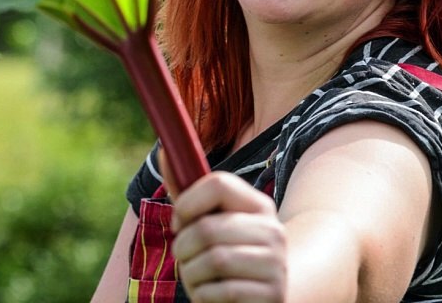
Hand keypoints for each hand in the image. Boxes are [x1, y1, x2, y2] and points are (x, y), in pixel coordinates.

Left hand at [160, 150, 286, 301]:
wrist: (261, 297)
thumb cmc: (226, 254)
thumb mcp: (209, 223)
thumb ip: (187, 193)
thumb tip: (164, 153)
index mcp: (259, 205)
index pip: (219, 184)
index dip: (188, 202)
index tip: (177, 221)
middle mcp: (274, 230)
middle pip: (208, 227)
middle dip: (183, 246)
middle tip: (184, 256)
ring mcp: (277, 264)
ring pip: (214, 260)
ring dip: (191, 273)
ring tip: (196, 276)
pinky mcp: (272, 295)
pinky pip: (221, 291)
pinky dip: (203, 295)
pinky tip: (209, 293)